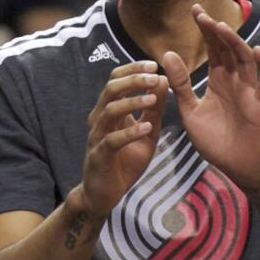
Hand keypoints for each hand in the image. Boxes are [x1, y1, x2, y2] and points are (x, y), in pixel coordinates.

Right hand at [81, 61, 168, 217]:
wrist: (104, 195)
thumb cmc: (125, 162)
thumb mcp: (147, 133)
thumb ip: (154, 110)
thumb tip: (163, 81)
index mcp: (109, 110)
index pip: (115, 80)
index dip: (132, 70)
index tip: (154, 64)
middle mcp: (99, 119)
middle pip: (111, 90)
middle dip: (133, 80)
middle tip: (155, 75)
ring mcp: (97, 137)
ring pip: (109, 111)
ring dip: (132, 102)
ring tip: (153, 98)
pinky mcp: (99, 156)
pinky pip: (112, 140)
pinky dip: (130, 132)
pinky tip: (146, 128)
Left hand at [161, 3, 259, 190]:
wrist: (232, 165)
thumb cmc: (213, 139)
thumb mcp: (189, 109)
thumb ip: (179, 84)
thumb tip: (166, 54)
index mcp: (218, 79)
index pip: (213, 48)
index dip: (205, 29)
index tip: (194, 10)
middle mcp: (235, 79)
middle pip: (227, 48)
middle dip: (215, 30)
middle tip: (201, 13)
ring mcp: (249, 89)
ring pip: (245, 59)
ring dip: (234, 42)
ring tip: (220, 27)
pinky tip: (256, 51)